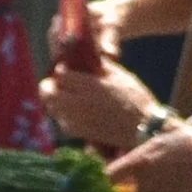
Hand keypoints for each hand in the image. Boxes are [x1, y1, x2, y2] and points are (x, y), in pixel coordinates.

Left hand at [40, 63, 162, 155]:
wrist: (143, 127)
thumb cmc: (135, 98)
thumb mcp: (120, 75)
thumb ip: (100, 67)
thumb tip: (88, 58)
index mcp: (89, 85)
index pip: (60, 75)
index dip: (61, 71)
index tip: (67, 71)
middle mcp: (79, 102)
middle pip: (48, 93)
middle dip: (49, 87)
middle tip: (57, 85)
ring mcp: (78, 119)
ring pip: (53, 109)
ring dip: (55, 102)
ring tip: (65, 99)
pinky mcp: (81, 133)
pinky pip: (62, 123)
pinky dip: (63, 117)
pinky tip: (75, 113)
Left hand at [109, 124, 191, 191]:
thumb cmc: (191, 142)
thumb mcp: (163, 137)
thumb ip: (143, 148)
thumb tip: (130, 147)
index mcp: (138, 162)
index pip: (110, 177)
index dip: (114, 178)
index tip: (120, 178)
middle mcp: (144, 182)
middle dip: (141, 189)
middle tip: (157, 181)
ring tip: (172, 186)